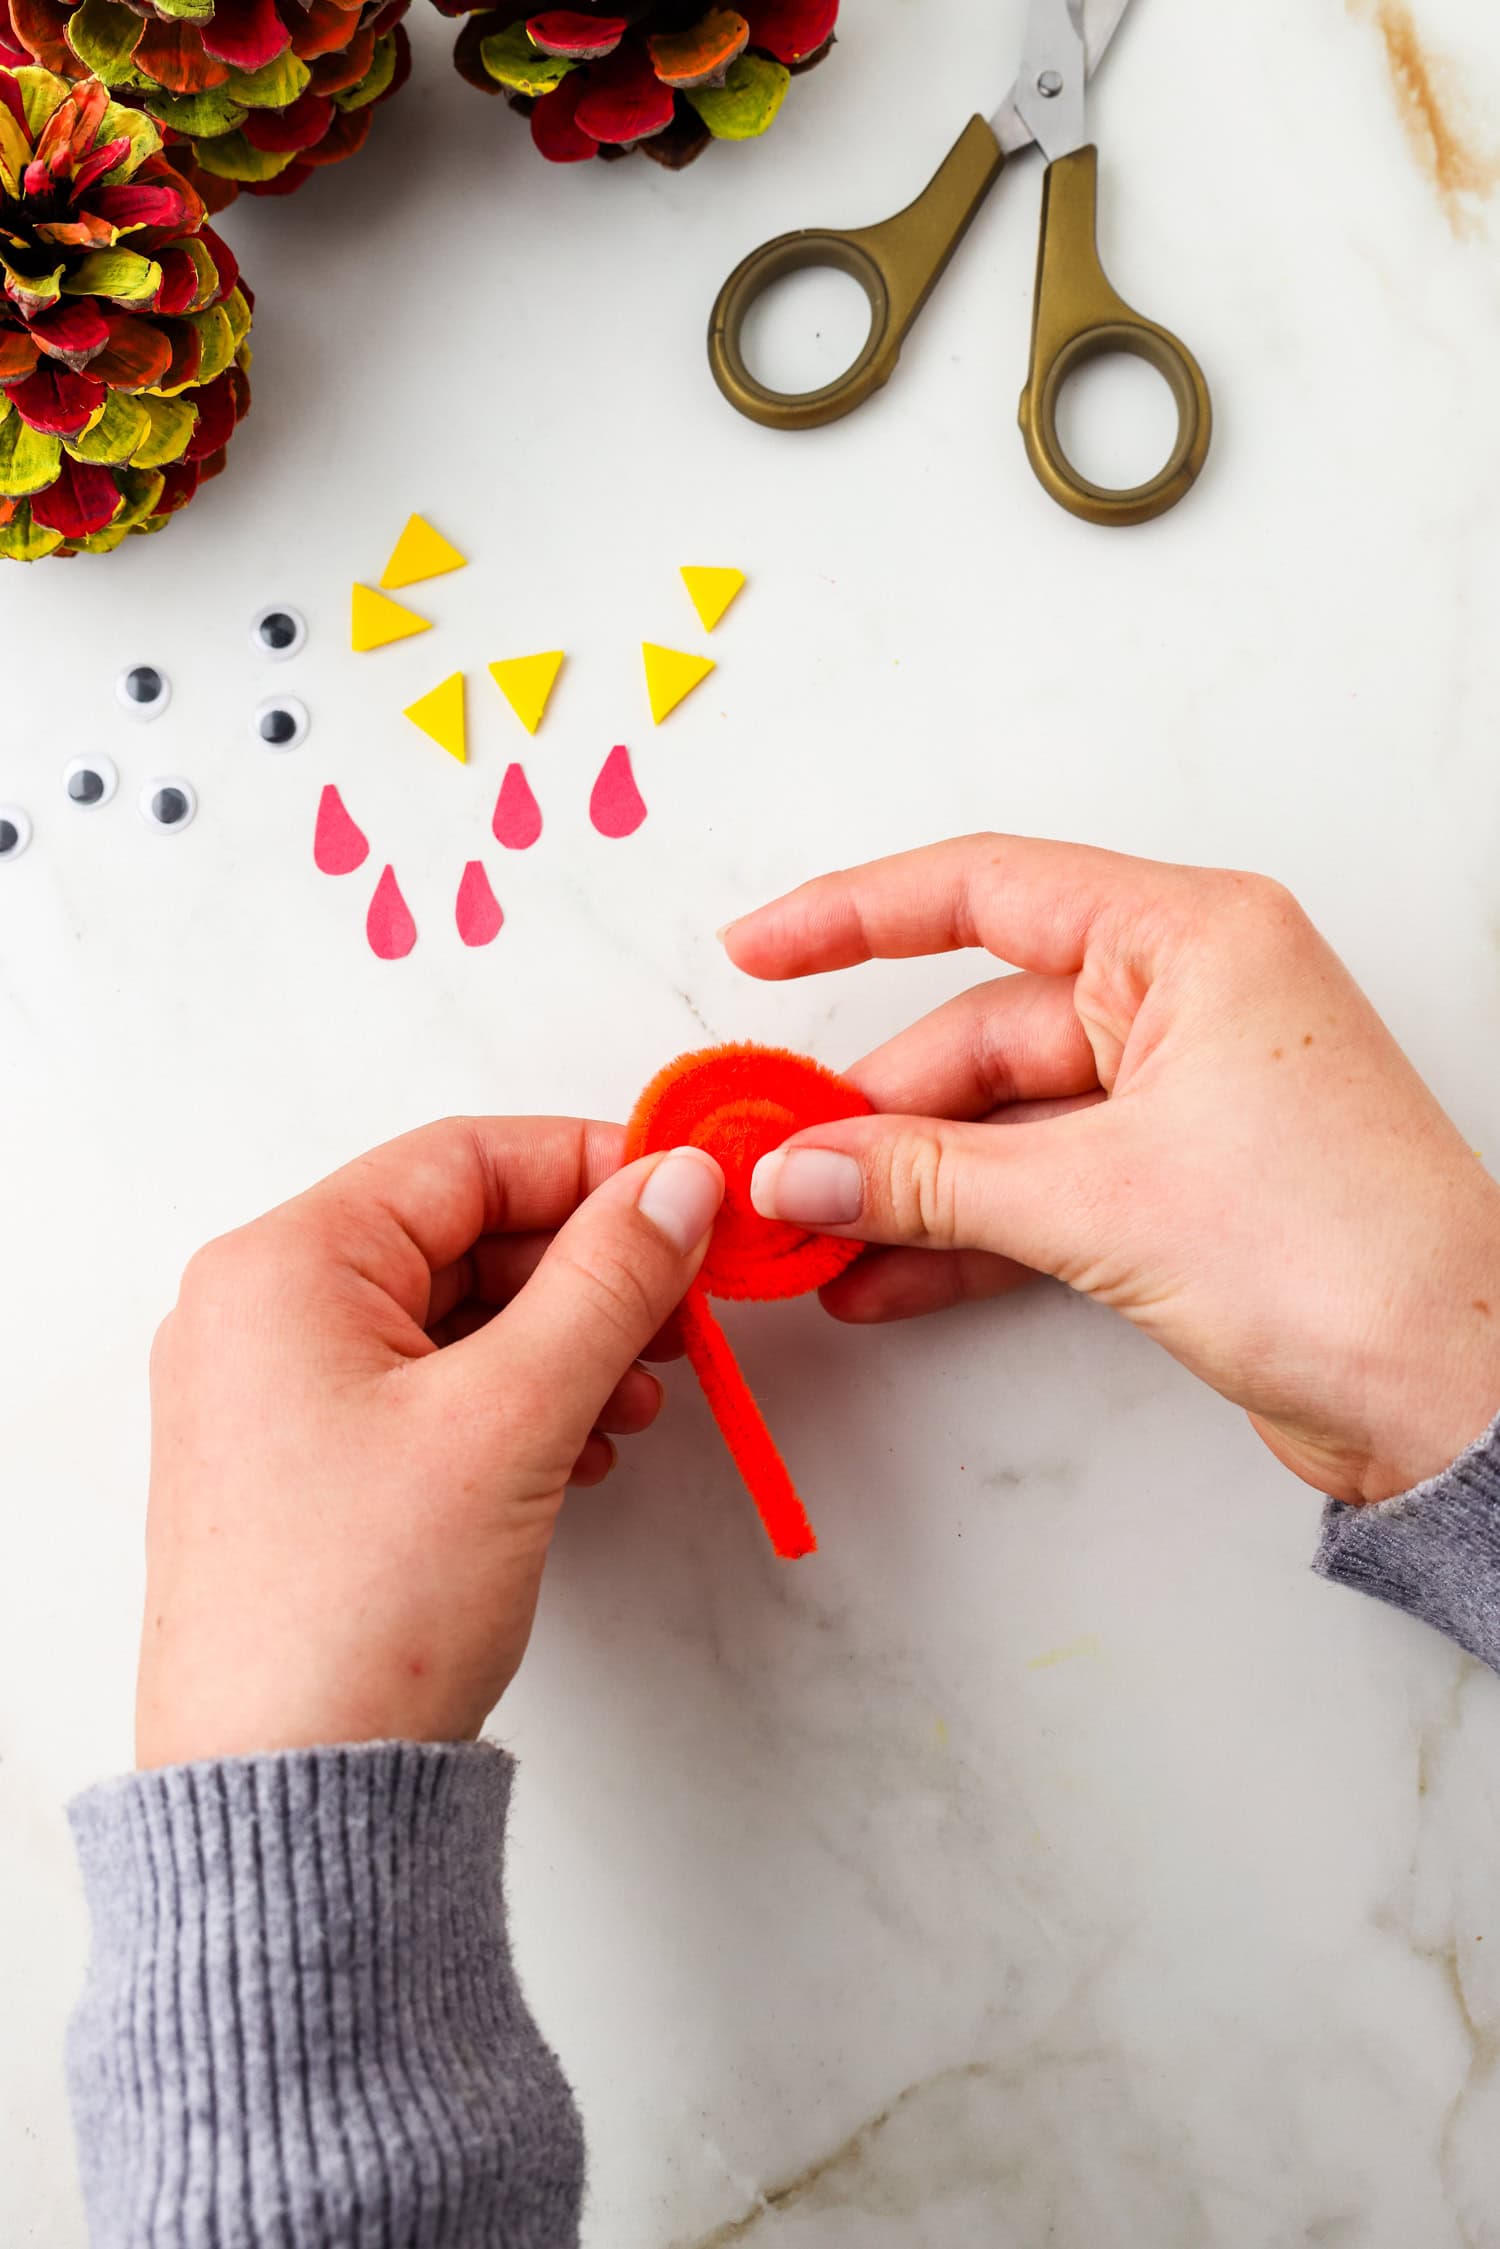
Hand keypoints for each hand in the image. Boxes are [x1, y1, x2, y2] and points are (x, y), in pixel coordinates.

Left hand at [137, 1120, 722, 1767]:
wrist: (288, 1795)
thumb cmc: (363, 1608)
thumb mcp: (512, 1418)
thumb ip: (608, 1281)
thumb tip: (676, 1183)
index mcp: (281, 1266)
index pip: (464, 1157)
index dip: (593, 1167)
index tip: (690, 1198)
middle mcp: (259, 1311)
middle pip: (460, 1233)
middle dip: (587, 1272)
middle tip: (685, 1313)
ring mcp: (273, 1393)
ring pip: (452, 1314)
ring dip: (562, 1340)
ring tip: (638, 1399)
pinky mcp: (302, 1464)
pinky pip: (426, 1387)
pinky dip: (515, 1398)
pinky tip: (584, 1446)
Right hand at [727, 836, 1499, 1505]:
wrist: (1456, 1391)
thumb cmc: (1346, 1254)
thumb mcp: (1101, 1200)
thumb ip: (930, 1178)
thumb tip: (802, 1168)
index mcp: (1191, 939)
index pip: (985, 890)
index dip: (854, 915)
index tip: (758, 951)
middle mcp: (1187, 998)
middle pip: (980, 1027)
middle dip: (872, 1109)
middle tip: (774, 1164)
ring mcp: (1182, 1094)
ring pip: (1001, 1119)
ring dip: (906, 1184)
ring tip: (808, 1237)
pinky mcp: (1179, 1184)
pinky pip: (1037, 1185)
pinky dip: (962, 1231)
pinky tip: (881, 1277)